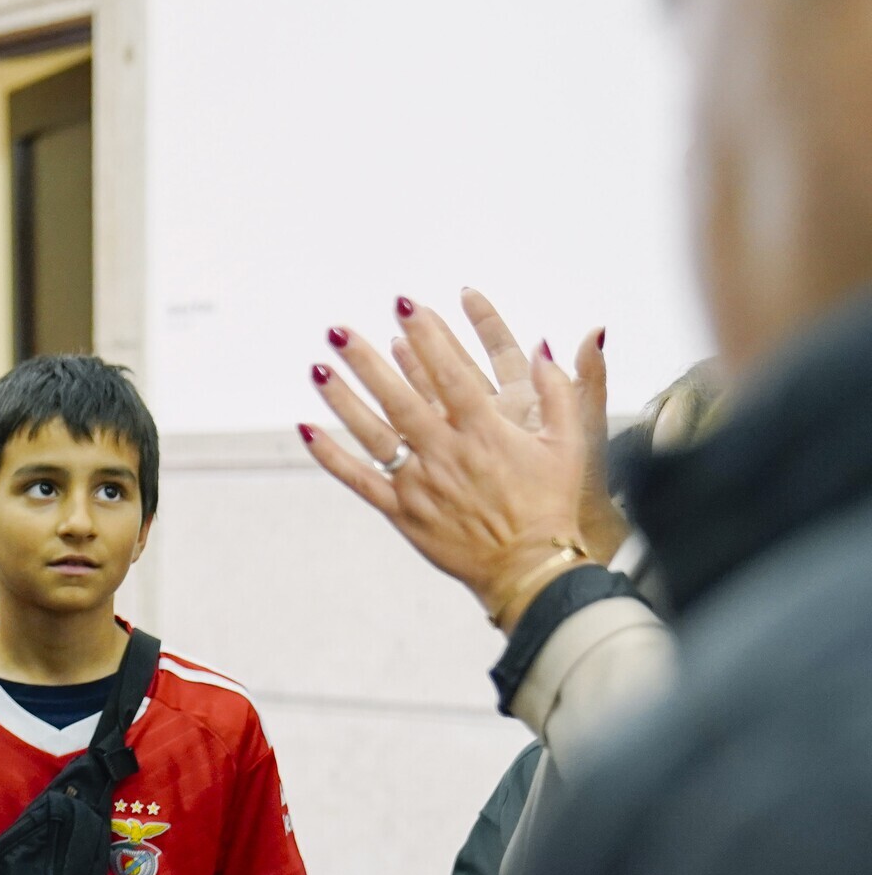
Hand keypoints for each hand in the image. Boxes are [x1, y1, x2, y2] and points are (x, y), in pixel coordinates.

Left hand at [301, 294, 606, 630]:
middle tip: (339, 329)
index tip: (405, 306)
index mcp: (485, 431)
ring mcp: (420, 482)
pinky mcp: (403, 512)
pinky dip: (331, 456)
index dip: (426, 336)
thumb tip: (546, 345)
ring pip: (372, 434)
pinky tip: (306, 430)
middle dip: (367, 361)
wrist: (531, 568)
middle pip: (398, 397)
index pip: (448, 373)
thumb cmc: (551, 504)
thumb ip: (559, 391)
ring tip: (317, 367)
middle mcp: (447, 452)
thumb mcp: (570, 443)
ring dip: (342, 400)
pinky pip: (360, 479)